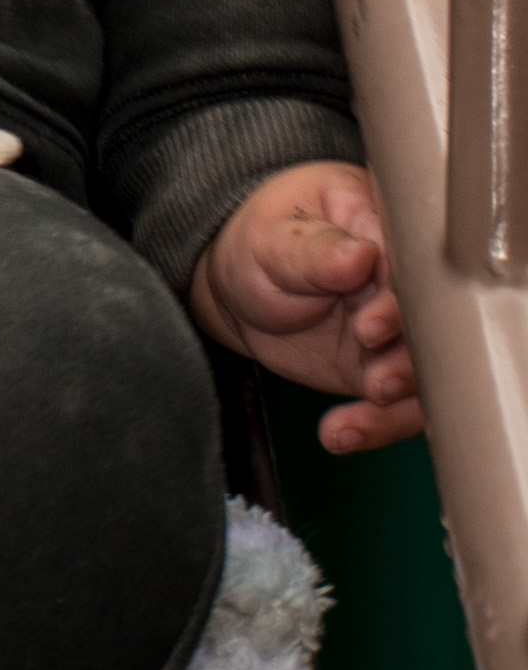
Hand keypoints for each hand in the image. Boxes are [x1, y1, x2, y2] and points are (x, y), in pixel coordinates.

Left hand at [190, 162, 422, 453]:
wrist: (238, 285)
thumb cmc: (263, 243)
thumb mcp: (275, 239)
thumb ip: (315, 250)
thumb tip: (358, 254)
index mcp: (384, 234)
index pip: (412, 271)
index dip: (398, 304)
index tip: (370, 326)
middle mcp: (402, 288)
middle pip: (431, 330)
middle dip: (409, 363)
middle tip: (377, 382)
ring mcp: (397, 333)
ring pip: (423, 377)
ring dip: (397, 406)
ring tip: (356, 418)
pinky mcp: (383, 371)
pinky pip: (395, 408)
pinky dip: (374, 427)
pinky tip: (340, 435)